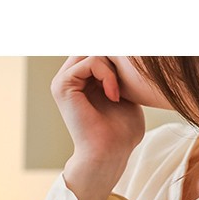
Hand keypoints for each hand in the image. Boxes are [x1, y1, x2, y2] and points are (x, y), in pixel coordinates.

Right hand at [51, 56, 144, 199]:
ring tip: (119, 91)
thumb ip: (124, 70)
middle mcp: (69, 76)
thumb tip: (134, 48)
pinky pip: (90, 61)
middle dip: (117, 55)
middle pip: (96, 45)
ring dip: (114, 66)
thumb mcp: (128, 92)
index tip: (136, 63)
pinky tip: (114, 94)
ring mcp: (63, 80)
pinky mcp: (62, 85)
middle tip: (129, 76)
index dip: (120, 52)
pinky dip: (107, 74)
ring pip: (94, 50)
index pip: (101, 48)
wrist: (109, 154)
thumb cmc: (122, 132)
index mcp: (82, 78)